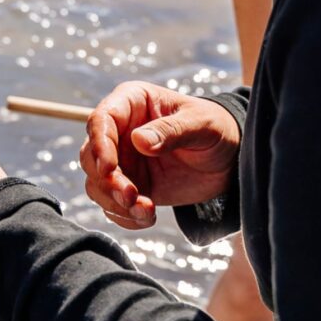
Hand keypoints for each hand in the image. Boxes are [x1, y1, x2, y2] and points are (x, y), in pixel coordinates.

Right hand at [80, 82, 240, 229]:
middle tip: (131, 196)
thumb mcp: (202, 125)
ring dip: (114, 201)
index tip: (109, 169)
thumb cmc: (216, 129)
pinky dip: (124, 215)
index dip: (100, 145)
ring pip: (96, 182)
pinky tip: (147, 217)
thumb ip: (172, 130)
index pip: (101, 120)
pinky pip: (111, 203)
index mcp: (131, 103)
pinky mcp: (128, 184)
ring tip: (146, 211)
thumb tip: (139, 140)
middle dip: (107, 180)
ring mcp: (121, 159)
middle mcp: (119, 130)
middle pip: (91, 155)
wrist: (229, 160)